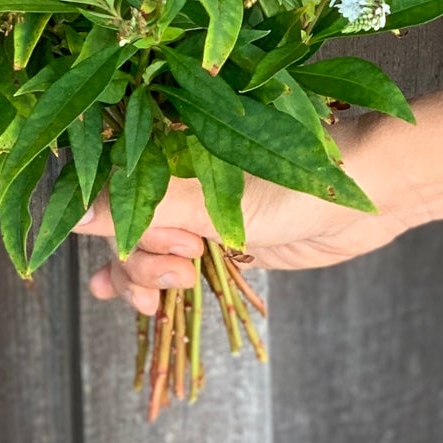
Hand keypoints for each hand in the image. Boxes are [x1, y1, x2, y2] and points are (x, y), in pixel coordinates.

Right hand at [72, 115, 418, 314]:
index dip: (113, 224)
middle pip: (121, 224)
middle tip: (185, 269)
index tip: (147, 246)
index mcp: (168, 144)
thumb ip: (147, 206)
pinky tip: (121, 299)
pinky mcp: (216, 237)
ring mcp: (195, 207)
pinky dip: (145, 281)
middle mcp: (174, 171)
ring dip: (143, 278)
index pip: (110, 185)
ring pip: (141, 247)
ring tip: (171, 294)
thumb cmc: (299, 181)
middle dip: (141, 258)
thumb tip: (74, 213)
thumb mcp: (219, 200)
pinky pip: (166, 261)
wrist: (368, 196)